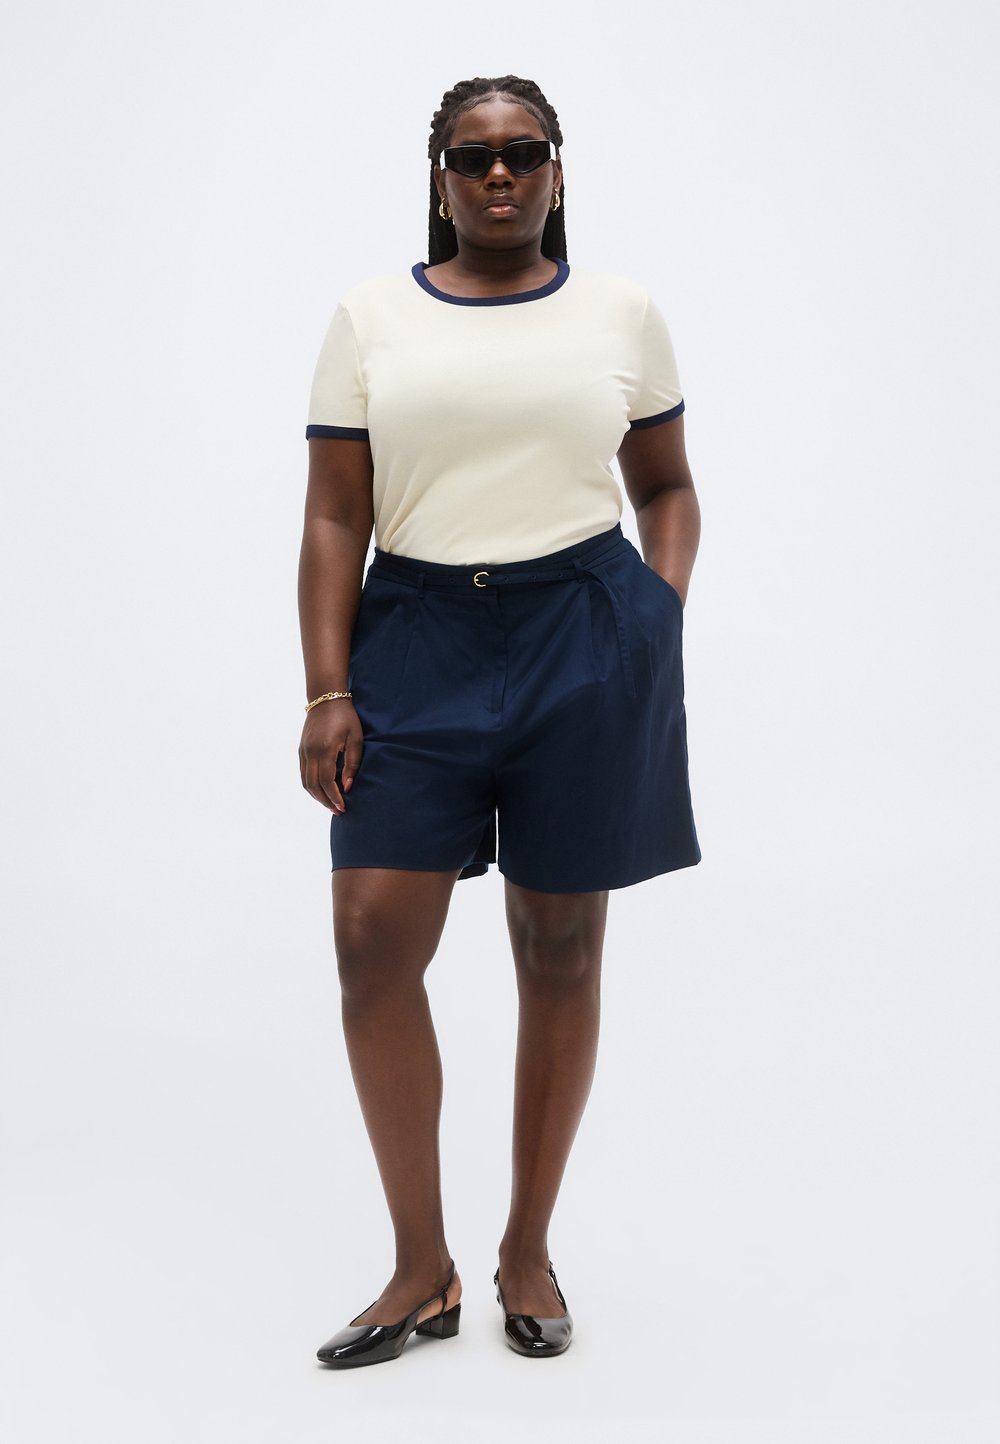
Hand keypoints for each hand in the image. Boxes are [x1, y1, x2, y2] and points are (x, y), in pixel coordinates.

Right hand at [299, 699, 363, 813]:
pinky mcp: (301, 750)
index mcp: (324, 749)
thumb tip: (347, 787)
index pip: (326, 781)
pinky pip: (303, 774)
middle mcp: (310, 752)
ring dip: (317, 796)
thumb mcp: (355, 739)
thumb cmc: (346, 718)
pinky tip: (322, 790)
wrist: (326, 699)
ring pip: (305, 782)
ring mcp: (303, 751)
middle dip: (325, 801)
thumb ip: (352, 764)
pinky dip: (311, 786)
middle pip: (313, 786)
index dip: (334, 797)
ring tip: (330, 804)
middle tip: (338, 811)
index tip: (343, 808)